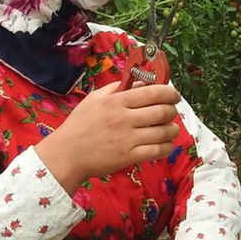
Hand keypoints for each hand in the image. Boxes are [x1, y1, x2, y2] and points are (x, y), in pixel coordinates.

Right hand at [37, 81, 179, 188]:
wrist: (66, 154)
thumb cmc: (79, 125)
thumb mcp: (94, 99)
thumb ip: (116, 88)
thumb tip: (140, 82)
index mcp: (116, 102)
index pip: (152, 92)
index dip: (169, 93)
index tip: (174, 95)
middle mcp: (124, 118)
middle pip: (162, 112)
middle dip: (172, 111)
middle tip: (171, 112)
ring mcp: (127, 139)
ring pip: (163, 132)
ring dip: (173, 130)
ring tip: (171, 129)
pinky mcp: (129, 157)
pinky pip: (157, 150)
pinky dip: (166, 146)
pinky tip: (165, 144)